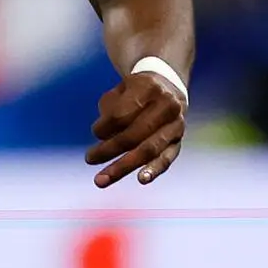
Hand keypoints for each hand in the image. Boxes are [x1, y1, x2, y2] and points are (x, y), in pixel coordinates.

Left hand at [86, 65, 186, 187]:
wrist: (168, 88)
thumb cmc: (135, 92)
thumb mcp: (119, 91)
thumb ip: (110, 111)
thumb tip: (104, 138)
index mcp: (149, 87)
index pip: (123, 114)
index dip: (105, 126)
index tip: (95, 132)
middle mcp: (167, 106)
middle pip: (135, 134)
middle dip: (109, 149)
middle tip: (89, 159)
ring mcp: (175, 125)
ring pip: (149, 150)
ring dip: (123, 166)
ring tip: (103, 180)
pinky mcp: (178, 142)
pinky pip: (166, 158)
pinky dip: (153, 170)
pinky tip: (141, 180)